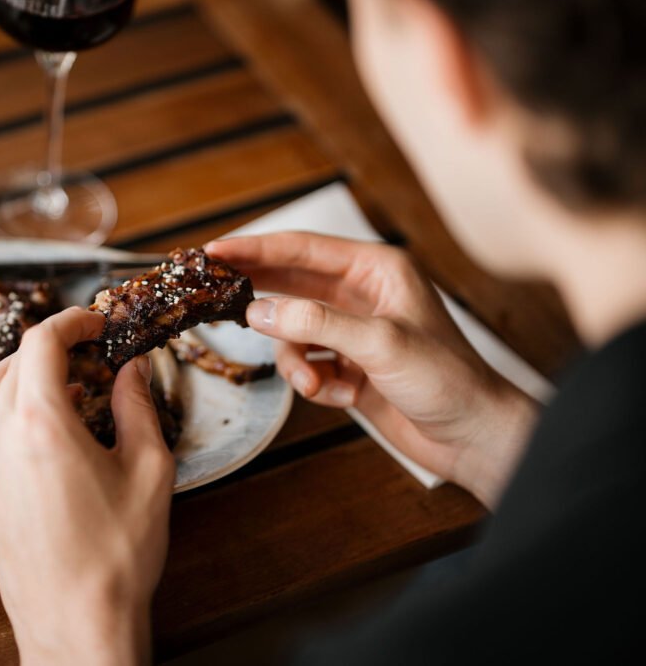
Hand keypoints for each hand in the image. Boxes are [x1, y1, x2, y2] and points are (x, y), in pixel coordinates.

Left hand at [0, 307, 174, 664]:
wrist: (75, 623)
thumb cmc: (116, 554)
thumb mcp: (148, 470)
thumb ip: (137, 407)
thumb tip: (133, 369)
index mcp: (40, 423)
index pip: (42, 341)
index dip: (72, 320)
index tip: (98, 320)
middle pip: (15, 360)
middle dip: (53, 343)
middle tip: (93, 347)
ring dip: (26, 370)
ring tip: (70, 379)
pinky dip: (12, 402)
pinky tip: (49, 420)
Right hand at [207, 233, 537, 506]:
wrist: (473, 437)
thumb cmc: (448, 380)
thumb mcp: (380, 344)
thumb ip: (316, 324)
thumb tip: (259, 312)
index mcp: (377, 270)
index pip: (302, 249)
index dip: (254, 249)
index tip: (213, 253)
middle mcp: (362, 295)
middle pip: (291, 285)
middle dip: (261, 300)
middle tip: (217, 300)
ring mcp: (354, 332)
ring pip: (293, 334)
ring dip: (295, 361)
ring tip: (314, 384)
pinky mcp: (349, 366)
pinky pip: (307, 365)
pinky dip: (316, 383)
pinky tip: (343, 396)